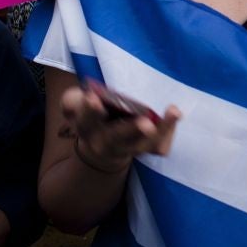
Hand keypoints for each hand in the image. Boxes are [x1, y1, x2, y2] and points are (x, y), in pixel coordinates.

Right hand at [60, 83, 179, 173]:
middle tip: (145, 122)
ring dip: (161, 129)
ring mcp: (129, 148)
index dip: (90, 109)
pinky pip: (159, 146)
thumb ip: (73, 99)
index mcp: (88, 127)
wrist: (101, 148)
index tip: (94, 99)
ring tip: (173, 111)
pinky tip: (173, 114)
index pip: (87, 119)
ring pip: (145, 144)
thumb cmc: (93, 116)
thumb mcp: (77, 105)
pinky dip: (169, 132)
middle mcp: (107, 142)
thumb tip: (86, 97)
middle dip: (131, 129)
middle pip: (118, 138)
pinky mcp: (146, 149)